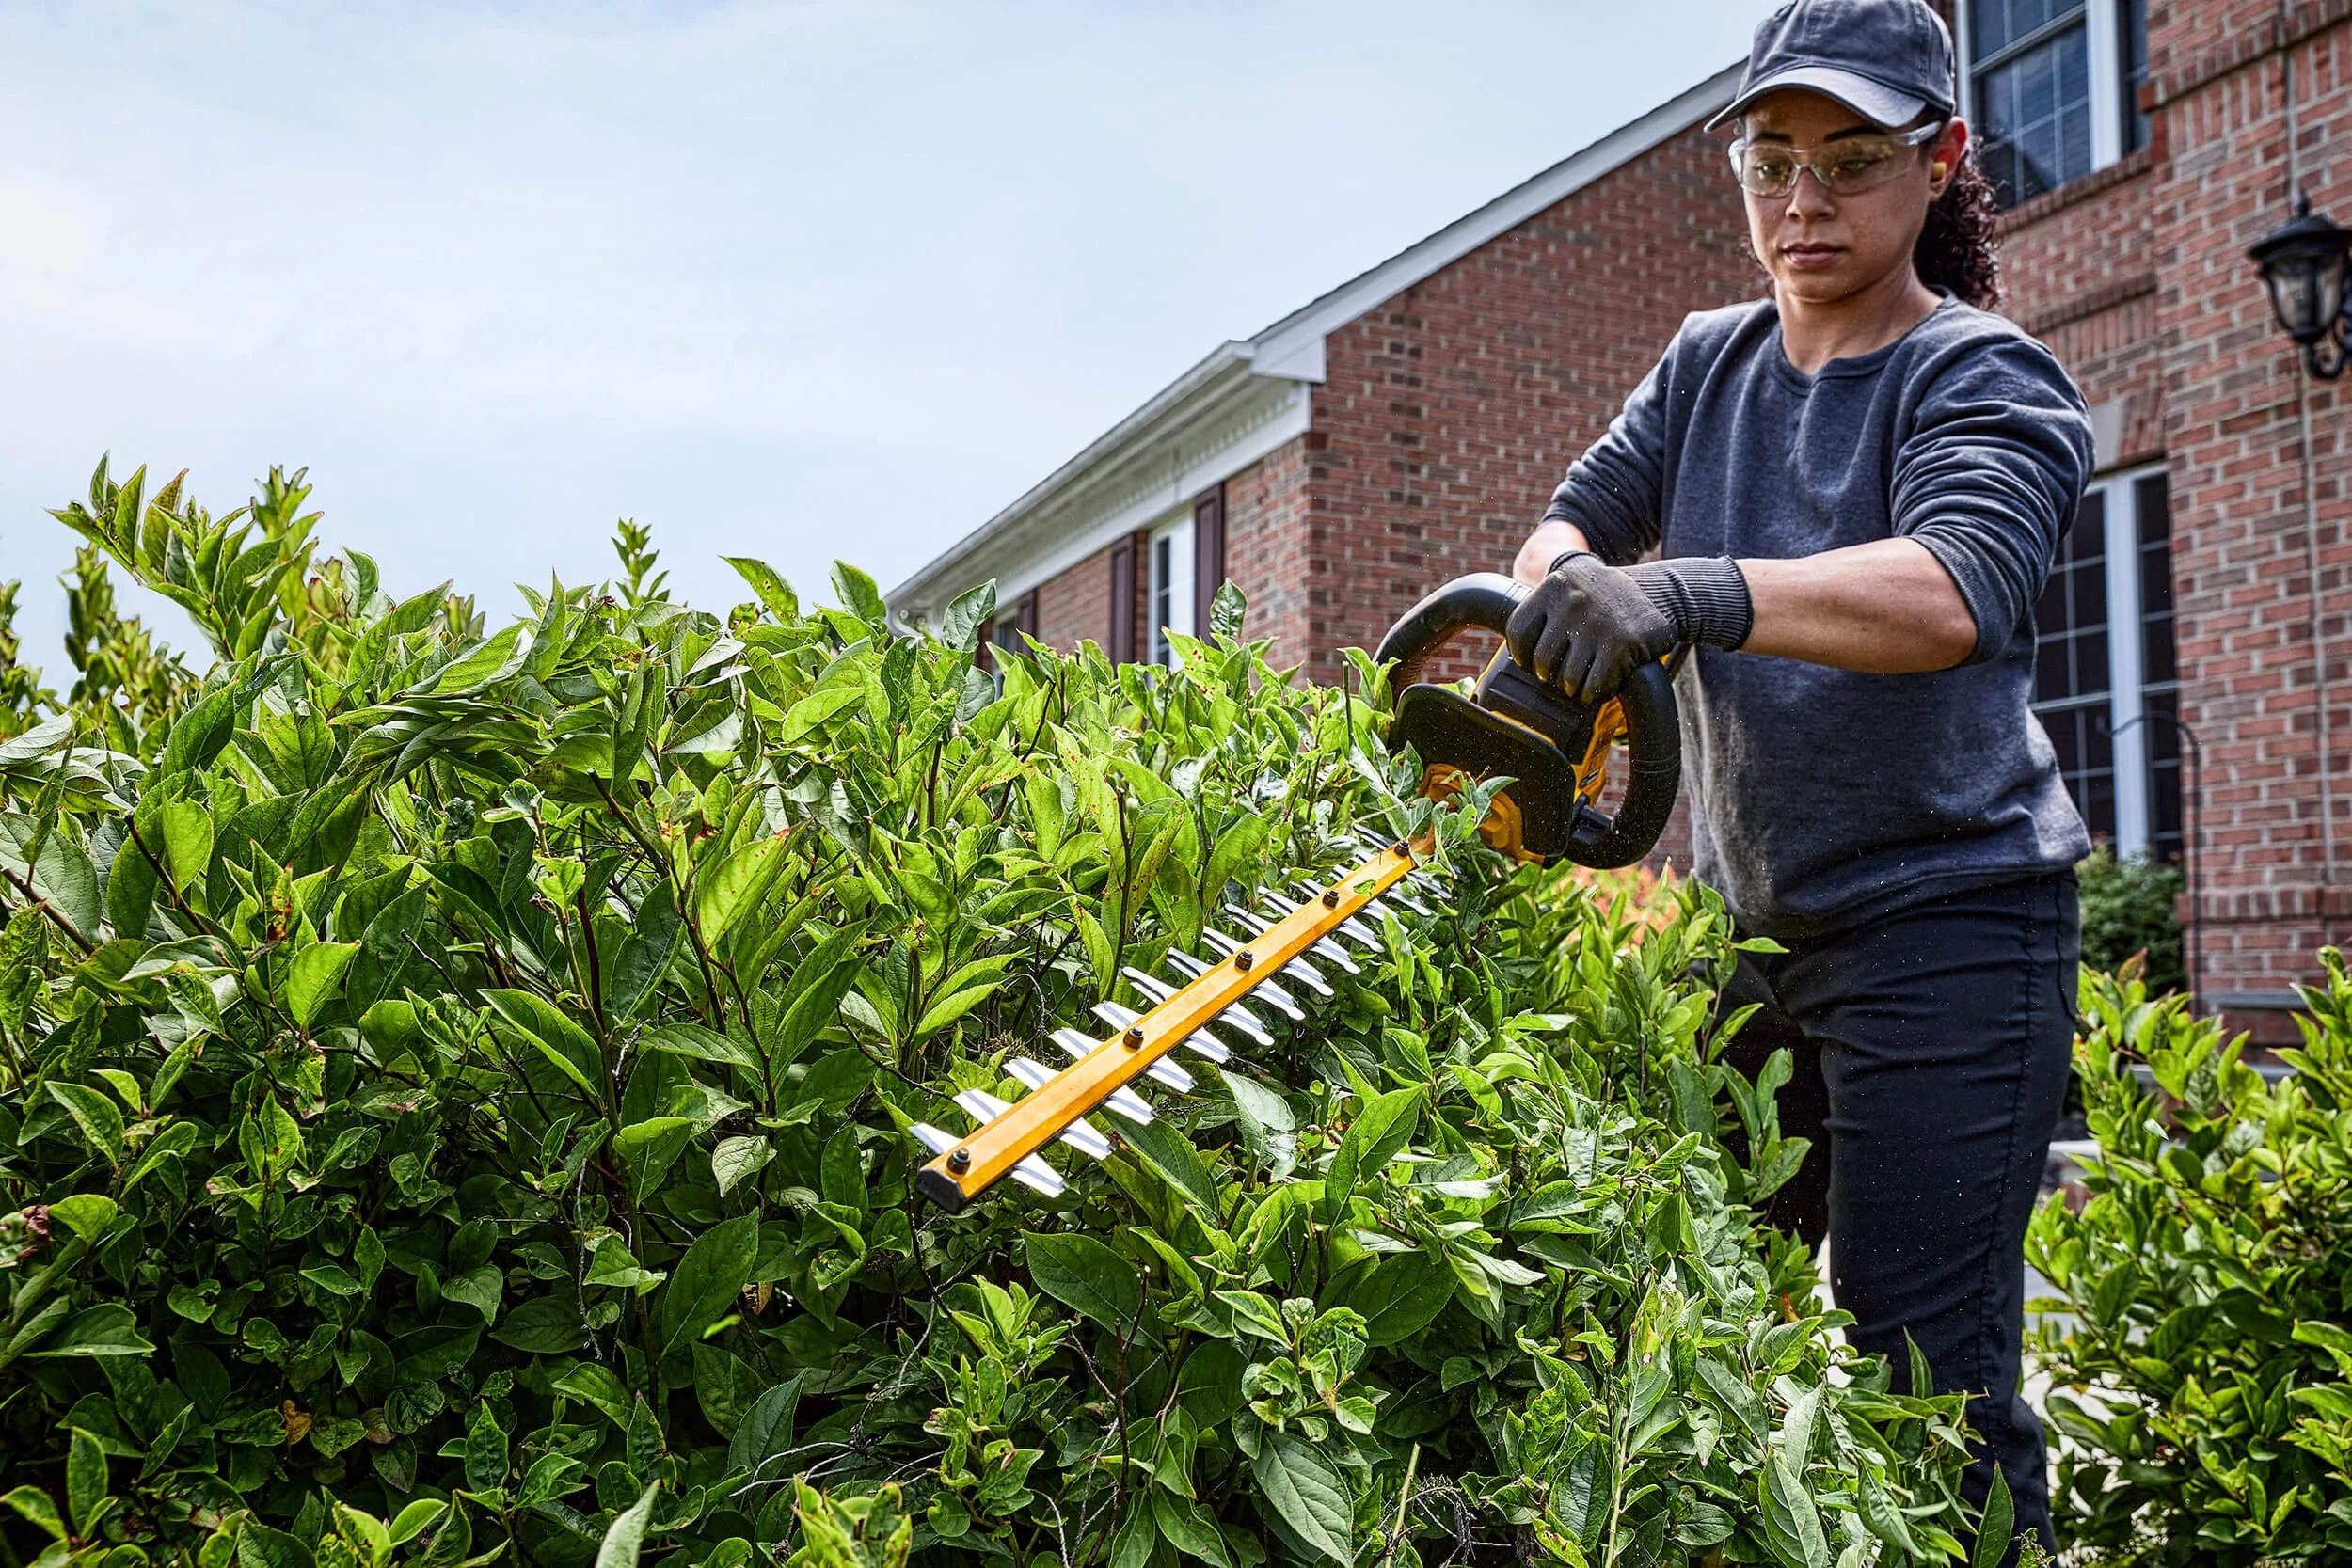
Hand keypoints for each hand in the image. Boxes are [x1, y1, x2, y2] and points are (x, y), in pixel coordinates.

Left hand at [1504, 553, 1680, 702]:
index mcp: (1554, 586)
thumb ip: (1546, 612)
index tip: (1532, 663)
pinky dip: (1597, 691)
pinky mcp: (1621, 643)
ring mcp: (1596, 622)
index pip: (1518, 632)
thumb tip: (1515, 656)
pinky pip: (1594, 686)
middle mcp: (1572, 601)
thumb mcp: (1574, 590)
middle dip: (1553, 675)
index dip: (1523, 655)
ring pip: (1567, 679)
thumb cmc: (1608, 601)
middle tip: (1567, 672)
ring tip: (1588, 675)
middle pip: (1542, 662)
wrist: (1662, 593)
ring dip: (1577, 686)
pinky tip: (1607, 679)